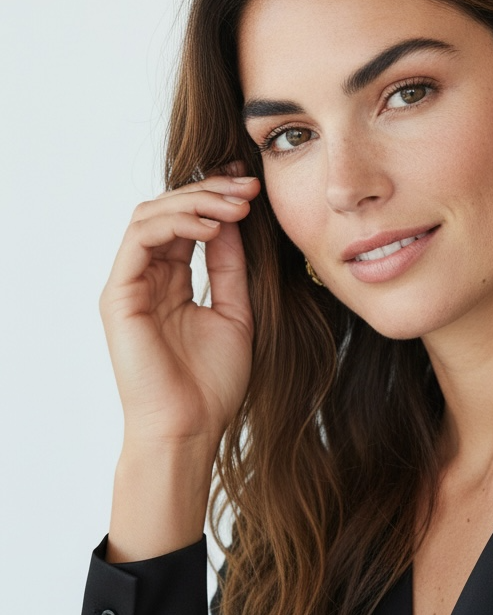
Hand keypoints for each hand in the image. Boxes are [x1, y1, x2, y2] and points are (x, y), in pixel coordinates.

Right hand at [100, 170, 260, 450]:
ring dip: (196, 202)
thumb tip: (234, 220)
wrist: (192, 427)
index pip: (188, 223)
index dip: (217, 199)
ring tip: (235, 206)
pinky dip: (176, 224)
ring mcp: (130, 284)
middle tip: (248, 187)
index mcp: (172, 281)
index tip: (253, 189)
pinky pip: (140, 240)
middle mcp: (147, 277)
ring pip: (152, 216)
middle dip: (210, 191)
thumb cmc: (212, 381)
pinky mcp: (119, 295)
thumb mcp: (234, 311)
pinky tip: (213, 228)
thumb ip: (230, 267)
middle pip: (169, 211)